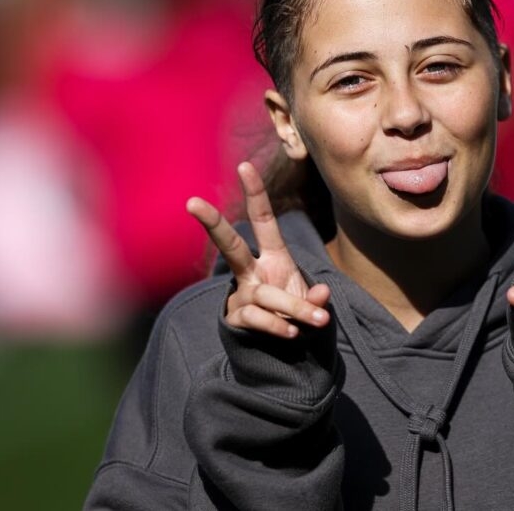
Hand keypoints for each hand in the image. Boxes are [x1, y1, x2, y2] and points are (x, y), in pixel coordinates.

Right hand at [186, 161, 330, 338]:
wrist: (281, 349)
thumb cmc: (297, 315)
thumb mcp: (313, 304)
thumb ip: (317, 300)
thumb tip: (321, 294)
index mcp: (273, 257)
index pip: (263, 221)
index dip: (255, 194)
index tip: (243, 165)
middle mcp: (252, 272)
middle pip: (230, 246)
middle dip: (213, 223)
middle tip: (192, 202)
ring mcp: (242, 295)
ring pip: (264, 295)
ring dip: (293, 306)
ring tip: (318, 320)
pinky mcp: (236, 319)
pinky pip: (257, 318)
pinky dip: (278, 325)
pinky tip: (292, 333)